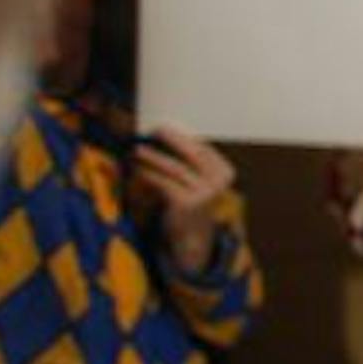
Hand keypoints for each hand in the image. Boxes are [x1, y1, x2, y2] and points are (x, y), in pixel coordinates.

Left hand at [135, 124, 235, 272]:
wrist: (193, 237)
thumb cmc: (192, 201)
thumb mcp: (199, 181)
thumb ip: (191, 162)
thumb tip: (167, 134)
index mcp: (225, 172)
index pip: (203, 147)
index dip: (183, 135)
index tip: (164, 127)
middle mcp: (218, 182)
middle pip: (192, 153)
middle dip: (171, 139)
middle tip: (154, 130)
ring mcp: (203, 194)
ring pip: (174, 167)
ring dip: (153, 156)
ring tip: (138, 150)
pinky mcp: (185, 203)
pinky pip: (163, 182)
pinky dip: (148, 174)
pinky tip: (138, 169)